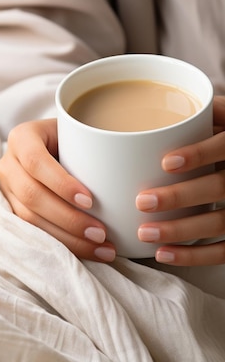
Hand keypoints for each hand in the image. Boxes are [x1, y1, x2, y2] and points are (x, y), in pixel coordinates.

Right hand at [0, 118, 115, 261]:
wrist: (55, 148)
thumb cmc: (78, 139)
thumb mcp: (83, 132)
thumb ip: (99, 140)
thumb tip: (140, 159)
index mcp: (22, 138)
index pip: (36, 161)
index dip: (61, 184)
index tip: (91, 200)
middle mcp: (8, 164)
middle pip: (32, 196)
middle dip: (68, 218)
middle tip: (102, 233)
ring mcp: (7, 191)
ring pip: (29, 220)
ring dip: (67, 238)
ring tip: (101, 247)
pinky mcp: (12, 213)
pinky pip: (33, 233)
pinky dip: (63, 245)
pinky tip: (88, 252)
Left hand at [136, 96, 224, 265]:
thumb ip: (205, 110)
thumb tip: (160, 105)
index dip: (200, 154)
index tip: (167, 162)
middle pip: (221, 187)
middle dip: (181, 197)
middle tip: (143, 200)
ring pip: (221, 222)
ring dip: (181, 231)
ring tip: (145, 233)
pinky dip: (194, 256)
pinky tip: (163, 254)